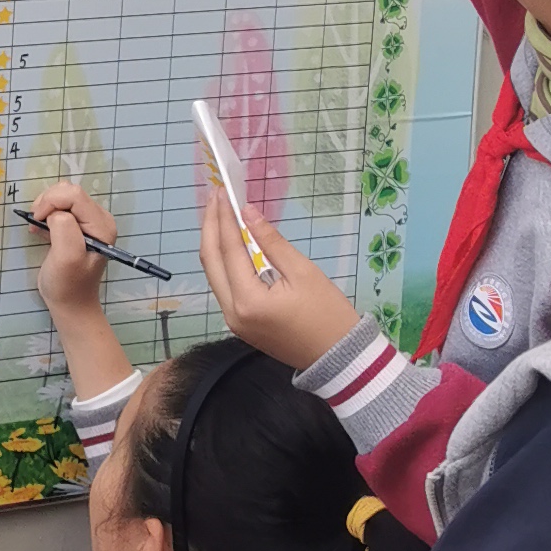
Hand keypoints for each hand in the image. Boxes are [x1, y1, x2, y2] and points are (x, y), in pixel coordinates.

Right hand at [26, 180, 113, 320]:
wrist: (71, 303)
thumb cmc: (68, 284)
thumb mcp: (66, 257)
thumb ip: (62, 227)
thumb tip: (54, 213)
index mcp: (101, 225)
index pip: (74, 195)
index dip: (51, 202)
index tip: (37, 221)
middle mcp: (99, 219)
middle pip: (69, 192)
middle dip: (48, 203)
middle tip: (36, 223)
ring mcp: (89, 221)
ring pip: (63, 196)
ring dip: (45, 208)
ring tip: (38, 228)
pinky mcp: (78, 225)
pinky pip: (61, 206)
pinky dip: (47, 213)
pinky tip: (42, 229)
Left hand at [198, 190, 365, 370]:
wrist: (339, 359)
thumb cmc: (328, 314)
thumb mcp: (303, 272)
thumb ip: (271, 242)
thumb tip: (248, 213)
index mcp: (247, 300)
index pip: (228, 250)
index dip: (223, 218)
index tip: (221, 191)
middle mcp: (231, 312)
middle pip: (211, 262)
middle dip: (211, 226)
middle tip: (214, 197)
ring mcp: (233, 321)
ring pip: (215, 275)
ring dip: (215, 244)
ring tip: (219, 214)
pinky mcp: (240, 324)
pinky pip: (225, 287)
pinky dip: (225, 263)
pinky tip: (231, 243)